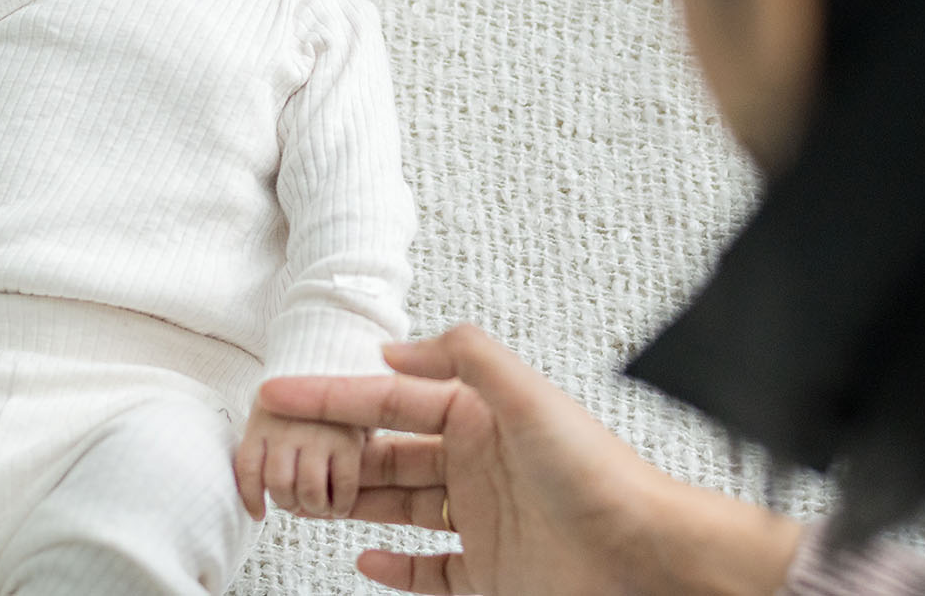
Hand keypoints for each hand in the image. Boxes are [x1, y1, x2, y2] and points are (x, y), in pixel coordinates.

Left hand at [233, 400, 366, 521]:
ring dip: (314, 507)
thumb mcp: (276, 410)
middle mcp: (287, 428)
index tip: (259, 514)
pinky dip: (341, 504)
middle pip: (278, 485)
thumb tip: (260, 495)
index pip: (248, 470)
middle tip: (297, 504)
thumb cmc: (306, 397)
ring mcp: (318, 435)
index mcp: (262, 421)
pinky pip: (342, 486)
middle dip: (288, 503)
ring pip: (308, 491)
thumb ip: (267, 444)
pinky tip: (340, 506)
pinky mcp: (349, 441)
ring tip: (320, 506)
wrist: (341, 362)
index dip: (251, 499)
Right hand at [256, 325, 691, 595]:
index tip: (281, 391)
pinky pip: (428, 570)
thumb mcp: (529, 396)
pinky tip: (363, 557)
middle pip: (387, 454)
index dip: (333, 395)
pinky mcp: (488, 574)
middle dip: (334, 451)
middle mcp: (477, 464)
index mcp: (481, 418)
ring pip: (398, 507)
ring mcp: (481, 520)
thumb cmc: (598, 476)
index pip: (391, 400)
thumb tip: (394, 351)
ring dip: (353, 503)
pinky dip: (393, 568)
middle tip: (281, 452)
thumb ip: (466, 357)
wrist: (643, 555)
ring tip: (308, 499)